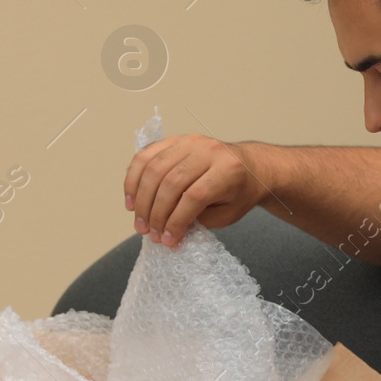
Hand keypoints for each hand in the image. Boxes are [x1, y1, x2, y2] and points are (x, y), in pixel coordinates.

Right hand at [123, 134, 266, 247]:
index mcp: (228, 170)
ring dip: (141, 200)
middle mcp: (208, 151)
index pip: (195, 196)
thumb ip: (197, 220)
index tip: (168, 240)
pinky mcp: (174, 140)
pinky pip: (146, 156)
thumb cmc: (238, 194)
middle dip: (156, 213)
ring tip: (140, 223)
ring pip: (154, 169)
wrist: (249, 167)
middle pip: (171, 182)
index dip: (177, 221)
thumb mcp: (226, 214)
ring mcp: (190, 141)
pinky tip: (131, 200)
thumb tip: (165, 230)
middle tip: (150, 234)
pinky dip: (134, 179)